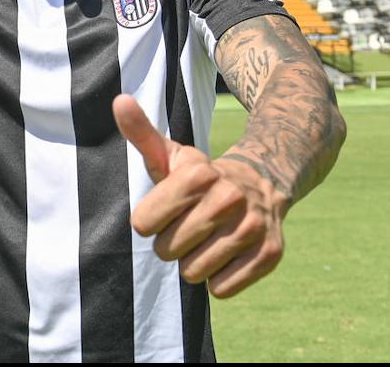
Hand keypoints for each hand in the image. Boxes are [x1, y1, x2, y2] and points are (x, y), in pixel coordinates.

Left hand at [112, 93, 288, 297]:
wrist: (261, 185)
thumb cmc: (200, 178)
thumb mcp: (171, 156)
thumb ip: (141, 133)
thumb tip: (119, 100)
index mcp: (197, 174)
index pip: (143, 225)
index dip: (149, 221)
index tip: (166, 209)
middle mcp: (228, 198)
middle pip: (167, 251)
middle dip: (171, 243)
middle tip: (190, 225)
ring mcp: (252, 227)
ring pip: (193, 273)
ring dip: (194, 262)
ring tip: (208, 238)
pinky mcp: (270, 255)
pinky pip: (221, 289)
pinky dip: (218, 279)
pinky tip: (227, 254)